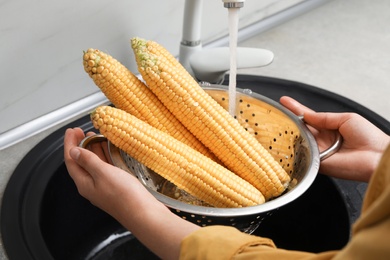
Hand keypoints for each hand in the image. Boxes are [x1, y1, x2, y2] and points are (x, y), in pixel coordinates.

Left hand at [63, 128, 198, 259]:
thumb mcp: (103, 173)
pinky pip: (106, 167)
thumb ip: (88, 161)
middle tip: (81, 130)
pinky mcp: (116, 185)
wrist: (143, 213)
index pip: (71, 160)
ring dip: (92, 149)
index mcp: (84, 183)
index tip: (71, 131)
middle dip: (80, 145)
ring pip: (94, 164)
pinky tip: (109, 149)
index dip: (69, 144)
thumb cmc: (124, 196)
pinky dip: (105, 156)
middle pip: (81, 162)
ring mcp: (104, 186)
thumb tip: (74, 151)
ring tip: (94, 135)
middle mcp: (92, 185)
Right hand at [280, 97, 389, 181]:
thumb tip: (306, 115)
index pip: (309, 117)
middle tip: (276, 110)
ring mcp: (319, 152)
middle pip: (301, 128)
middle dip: (289, 119)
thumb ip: (324, 117)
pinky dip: (297, 146)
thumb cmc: (369, 137)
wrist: (377, 156)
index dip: (296, 109)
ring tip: (279, 120)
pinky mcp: (317, 163)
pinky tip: (288, 138)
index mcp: (330, 128)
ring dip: (290, 131)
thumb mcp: (346, 118)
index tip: (285, 101)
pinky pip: (303, 153)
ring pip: (299, 140)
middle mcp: (322, 140)